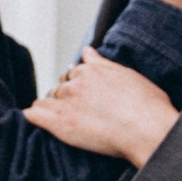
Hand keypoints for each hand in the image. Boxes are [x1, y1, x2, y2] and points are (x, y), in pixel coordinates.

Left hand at [25, 52, 177, 166]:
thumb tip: (87, 50)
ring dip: (50, 108)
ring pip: (46, 100)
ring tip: (63, 121)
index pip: (74, 74)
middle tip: (76, 113)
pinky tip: (35, 121)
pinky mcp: (60, 122)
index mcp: (93, 70)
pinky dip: (33, 116)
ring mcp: (67, 102)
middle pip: (60, 87)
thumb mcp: (128, 75)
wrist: (148, 130)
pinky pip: (34, 114)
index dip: (77, 86)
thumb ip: (103, 63)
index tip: (84, 97)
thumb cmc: (148, 106)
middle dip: (64, 97)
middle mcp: (76, 83)